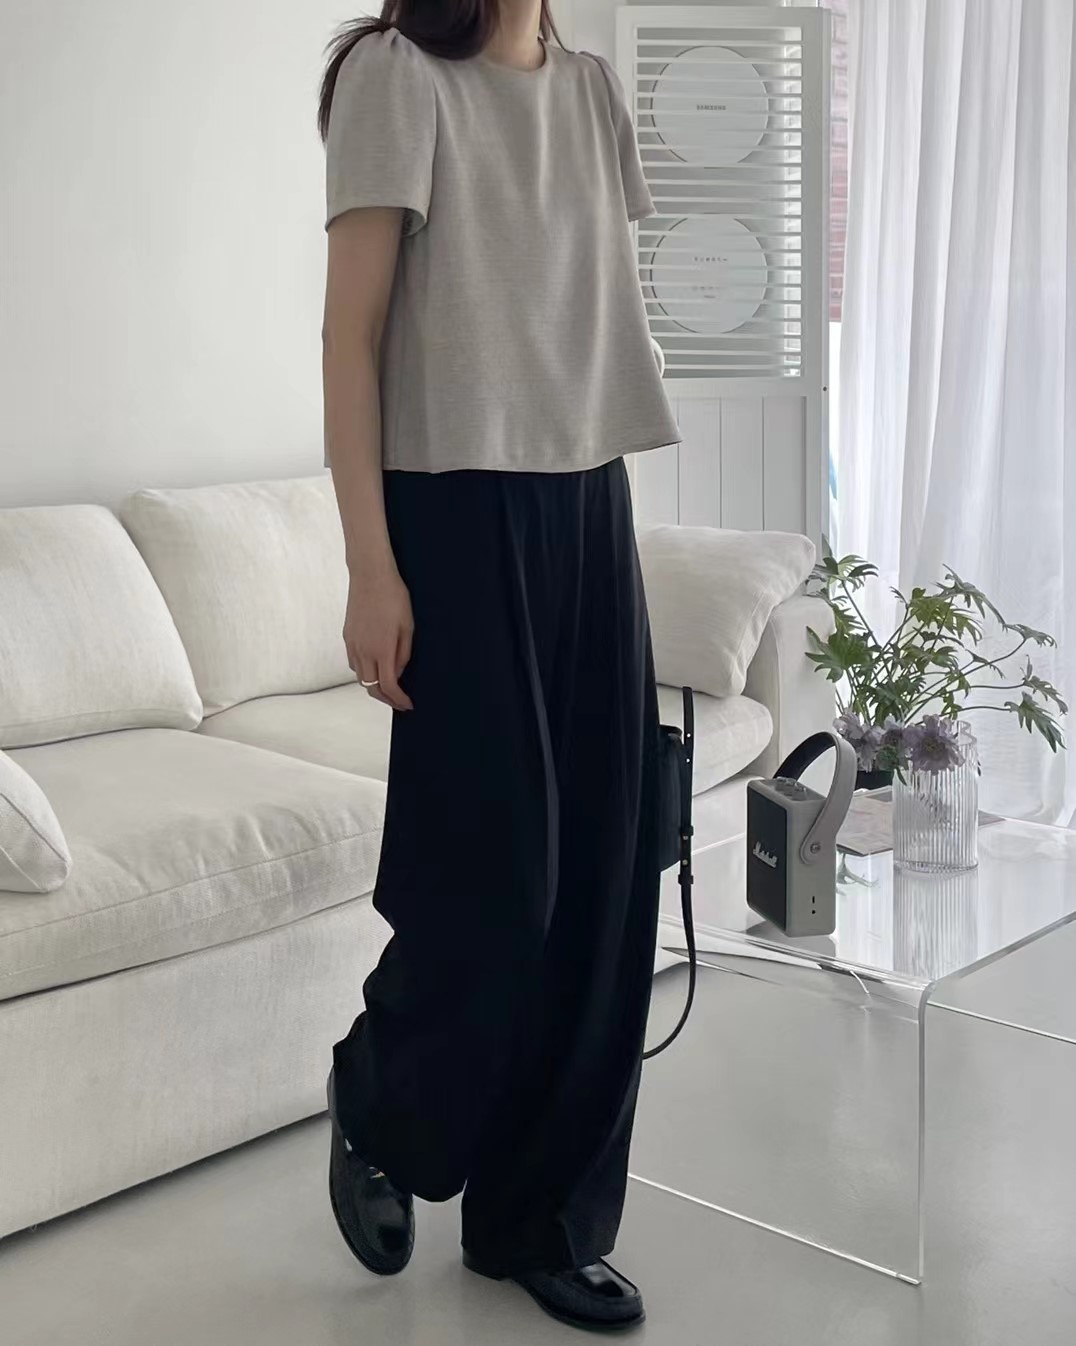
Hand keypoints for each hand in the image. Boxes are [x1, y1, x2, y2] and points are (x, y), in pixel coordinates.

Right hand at [343, 567, 413, 710]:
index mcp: (381, 650)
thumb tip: (397, 674)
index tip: (407, 704)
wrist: (370, 575)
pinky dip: (364, 672)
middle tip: (399, 701)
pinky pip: (353, 663)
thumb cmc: (393, 597)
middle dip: (386, 699)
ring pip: (360, 677)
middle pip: (371, 687)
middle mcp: (363, 651)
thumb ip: (403, 654)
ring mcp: (352, 644)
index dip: (398, 700)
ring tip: (388, 686)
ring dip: (374, 686)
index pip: (387, 687)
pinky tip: (375, 667)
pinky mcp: (347, 637)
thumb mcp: (407, 627)